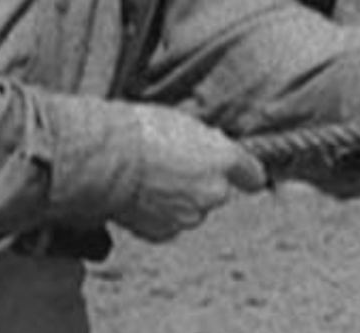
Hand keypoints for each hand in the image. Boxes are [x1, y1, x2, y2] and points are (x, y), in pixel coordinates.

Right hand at [116, 103, 265, 242]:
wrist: (107, 160)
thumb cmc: (142, 131)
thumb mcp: (185, 125)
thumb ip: (206, 145)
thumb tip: (210, 152)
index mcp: (225, 160)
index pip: (252, 175)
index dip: (246, 175)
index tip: (246, 178)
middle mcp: (215, 192)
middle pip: (216, 192)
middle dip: (200, 184)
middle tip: (172, 168)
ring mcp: (190, 216)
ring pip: (191, 210)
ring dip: (178, 201)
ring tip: (150, 181)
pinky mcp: (164, 233)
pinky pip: (168, 224)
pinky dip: (157, 216)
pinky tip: (140, 198)